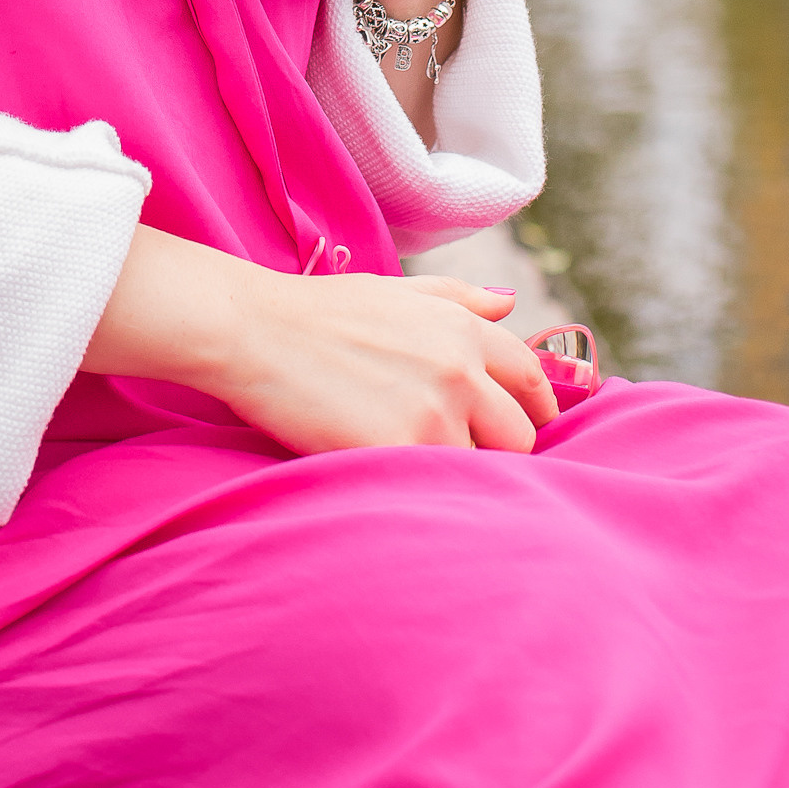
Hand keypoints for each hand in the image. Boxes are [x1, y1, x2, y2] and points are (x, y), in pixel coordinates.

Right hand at [84, 226, 554, 453]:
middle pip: (519, 435)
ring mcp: (434, 412)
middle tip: (460, 462)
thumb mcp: (394, 290)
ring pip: (483, 471)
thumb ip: (458, 297)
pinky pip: (439, 492)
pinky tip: (403, 493)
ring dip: (459, 478)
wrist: (253, 331)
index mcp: (461, 326)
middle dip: (499, 452)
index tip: (523, 431)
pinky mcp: (402, 450)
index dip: (535, 410)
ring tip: (427, 482)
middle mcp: (460, 367)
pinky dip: (428, 497)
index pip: (531, 377)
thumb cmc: (317, 312)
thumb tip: (510, 301)